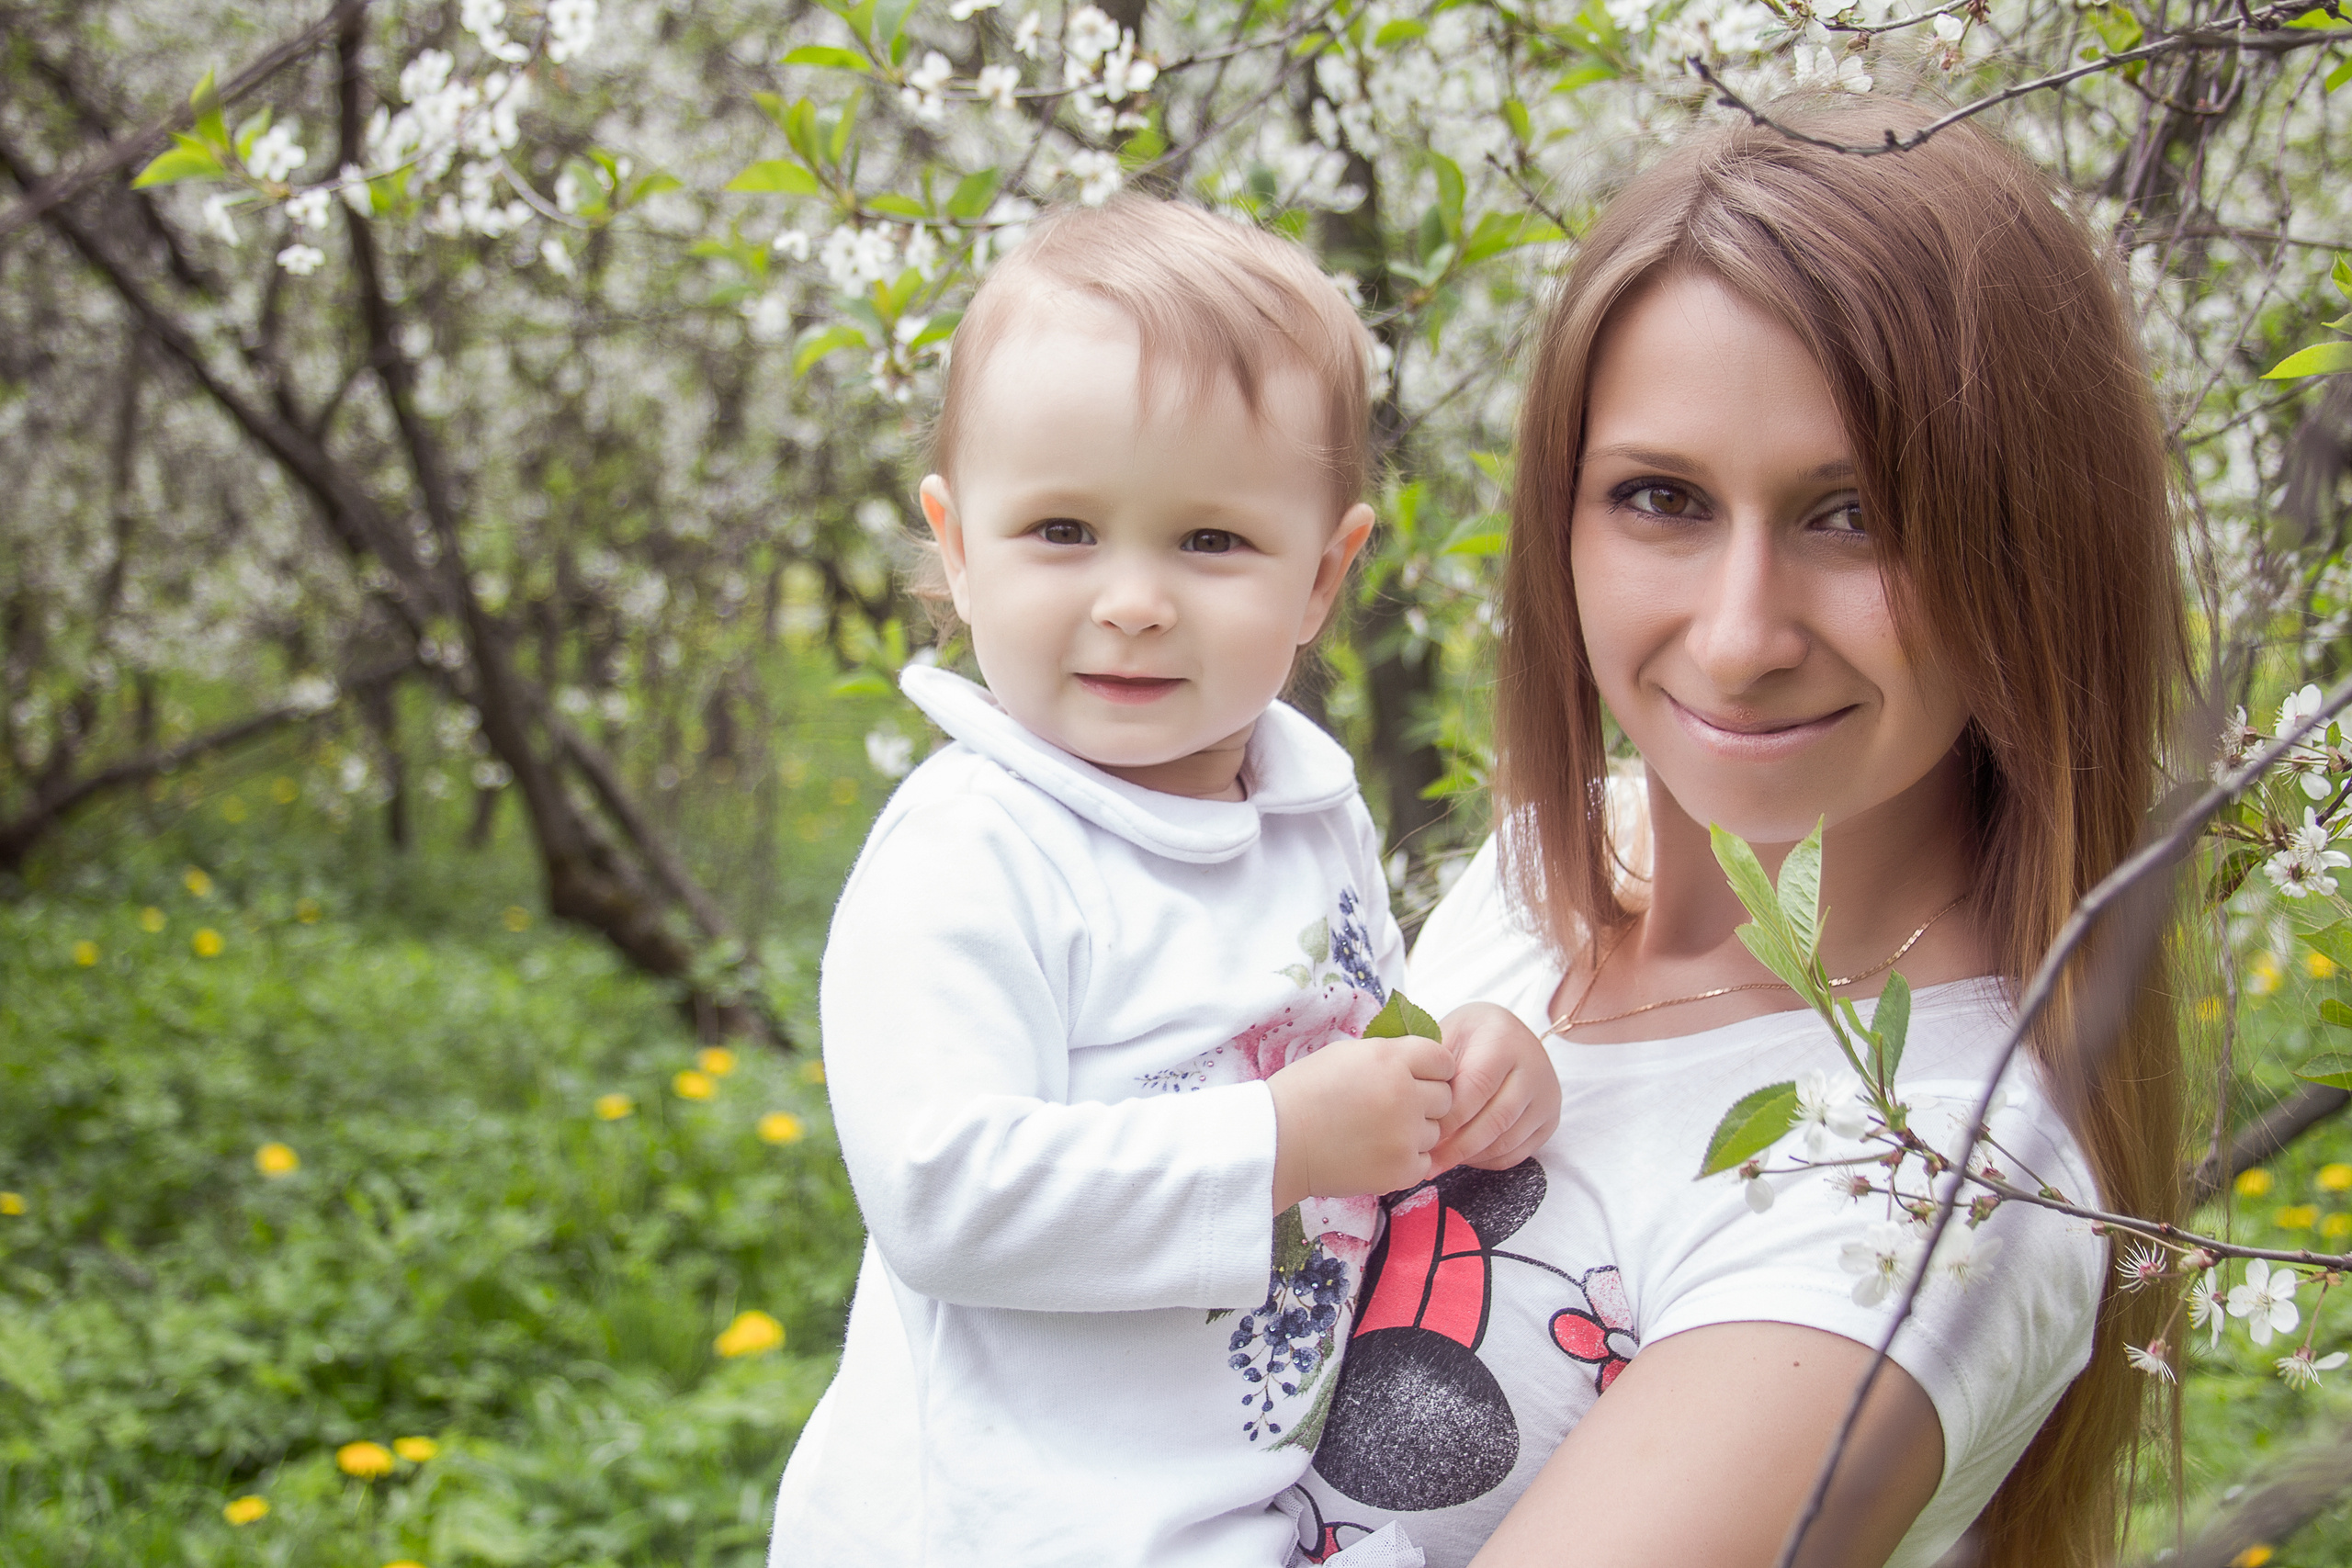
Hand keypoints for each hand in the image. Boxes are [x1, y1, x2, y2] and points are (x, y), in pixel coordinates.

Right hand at [1267, 1033, 1453, 1211]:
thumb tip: (1420, 1061)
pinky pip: (1424, 1161)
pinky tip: (1376, 1153)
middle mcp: (1405, 1094)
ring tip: (1377, 1132)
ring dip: (1415, 1131)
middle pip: (1445, 1096)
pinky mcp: (1402, 1169)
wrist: (1278, 1143)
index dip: (1431, 1069)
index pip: (1442, 1059)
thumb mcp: (1346, 1055)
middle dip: (1425, 1100)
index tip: (1416, 1078)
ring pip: (1435, 1131)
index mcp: (1390, 1059)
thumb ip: (1389, 1055)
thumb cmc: (1304, 1094)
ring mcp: (1406, 1135)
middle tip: (1392, 1107)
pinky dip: (1406, 1159)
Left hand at [1427, 1003, 1559, 1173]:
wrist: (1505, 1033)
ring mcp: (1547, 1095)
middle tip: (1427, 1162)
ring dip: (1470, 1157)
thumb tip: (1412, 1106)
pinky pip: (1517, 1152)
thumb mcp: (1447, 1035)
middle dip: (1457, 1146)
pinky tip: (1462, 1158)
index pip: (1477, 1087)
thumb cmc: (1466, 1037)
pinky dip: (1486, 1161)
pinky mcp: (1550, 1119)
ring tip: (1438, 1163)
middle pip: (1495, 1119)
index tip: (1421, 1133)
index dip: (1449, 1116)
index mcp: (1504, 1039)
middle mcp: (1534, 1066)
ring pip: (1507, 1140)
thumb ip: (1433, 1066)